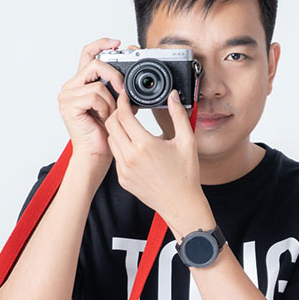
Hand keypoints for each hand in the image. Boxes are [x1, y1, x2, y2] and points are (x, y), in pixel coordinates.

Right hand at [58, 38, 125, 165]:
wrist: (97, 153)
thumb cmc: (106, 132)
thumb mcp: (118, 104)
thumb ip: (122, 87)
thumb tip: (135, 70)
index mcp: (81, 83)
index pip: (88, 54)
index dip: (102, 44)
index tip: (117, 43)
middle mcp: (71, 86)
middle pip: (95, 64)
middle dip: (115, 75)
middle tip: (123, 90)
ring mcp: (67, 95)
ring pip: (98, 83)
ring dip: (110, 100)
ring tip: (109, 114)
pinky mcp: (68, 104)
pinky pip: (94, 95)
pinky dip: (104, 107)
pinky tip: (103, 118)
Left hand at [103, 89, 211, 235]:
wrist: (181, 203)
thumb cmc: (185, 175)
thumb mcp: (187, 141)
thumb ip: (178, 115)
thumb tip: (173, 96)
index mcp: (145, 145)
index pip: (123, 115)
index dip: (122, 102)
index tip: (125, 96)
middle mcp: (130, 157)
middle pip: (111, 125)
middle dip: (116, 113)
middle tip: (126, 109)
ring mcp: (124, 170)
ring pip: (111, 140)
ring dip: (117, 130)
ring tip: (130, 126)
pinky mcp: (122, 179)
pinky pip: (116, 156)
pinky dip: (121, 147)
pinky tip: (135, 147)